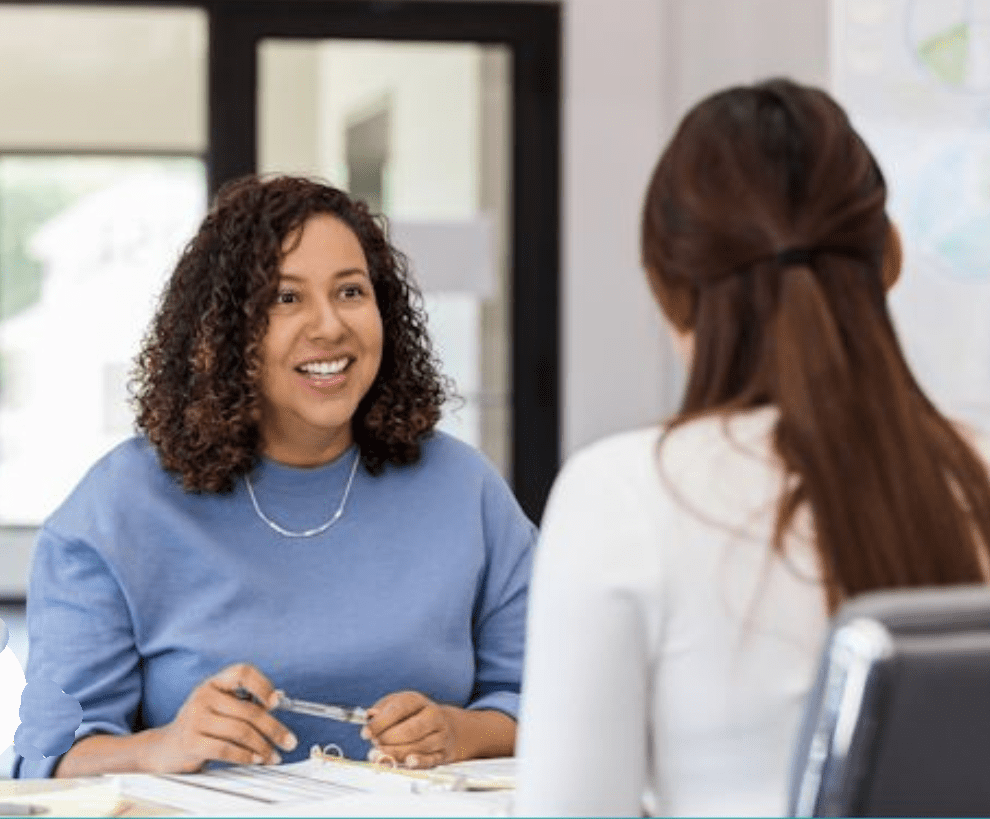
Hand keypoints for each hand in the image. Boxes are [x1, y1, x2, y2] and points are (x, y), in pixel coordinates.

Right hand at [141, 663, 297, 773]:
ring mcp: (195, 717)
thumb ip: (245, 703)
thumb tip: (279, 703)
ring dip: (263, 747)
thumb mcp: (220, 707)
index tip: (277, 702)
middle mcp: (204, 695)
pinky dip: (246, 756)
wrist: (166, 747)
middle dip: (274, 729)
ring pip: (241, 731)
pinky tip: (256, 760)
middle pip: (249, 710)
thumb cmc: (202, 725)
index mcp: (215, 683)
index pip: (243, 672)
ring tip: (274, 756)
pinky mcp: (191, 741)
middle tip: (289, 741)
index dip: (263, 685)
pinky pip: (226, 749)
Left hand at [362, 691, 459, 768]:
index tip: (366, 733)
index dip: (381, 722)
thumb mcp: (397, 705)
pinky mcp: (443, 752)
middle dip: (390, 739)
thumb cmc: (413, 715)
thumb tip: (370, 716)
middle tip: (375, 745)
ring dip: (397, 753)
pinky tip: (408, 762)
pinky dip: (419, 762)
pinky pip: (431, 759)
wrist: (445, 726)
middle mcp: (432, 715)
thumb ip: (382, 710)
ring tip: (381, 756)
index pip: (399, 709)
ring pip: (420, 745)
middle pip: (411, 729)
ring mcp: (440, 734)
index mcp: (417, 701)